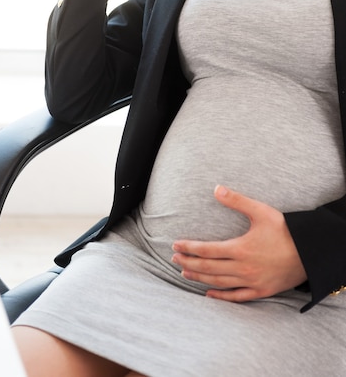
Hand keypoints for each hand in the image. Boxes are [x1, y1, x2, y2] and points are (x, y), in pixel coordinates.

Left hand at [171, 185, 306, 302]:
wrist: (311, 253)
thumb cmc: (286, 231)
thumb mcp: (261, 211)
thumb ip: (237, 201)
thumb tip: (215, 189)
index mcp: (241, 249)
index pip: (207, 250)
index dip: (189, 248)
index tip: (176, 245)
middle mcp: (243, 268)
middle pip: (209, 267)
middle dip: (189, 263)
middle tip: (174, 259)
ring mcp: (252, 282)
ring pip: (219, 282)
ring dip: (199, 278)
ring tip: (184, 273)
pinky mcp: (261, 291)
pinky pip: (237, 298)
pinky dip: (221, 297)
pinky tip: (208, 294)